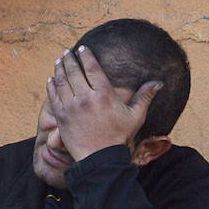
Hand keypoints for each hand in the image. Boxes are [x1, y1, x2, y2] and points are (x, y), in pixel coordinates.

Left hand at [45, 47, 161, 161]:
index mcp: (104, 94)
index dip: (85, 55)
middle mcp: (86, 97)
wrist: (101, 159)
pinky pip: (53, 96)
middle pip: (74, 71)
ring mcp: (71, 107)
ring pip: (61, 81)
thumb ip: (144, 97)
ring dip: (59, 68)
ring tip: (59, 60)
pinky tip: (51, 79)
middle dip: (69, 59)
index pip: (91, 67)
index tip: (82, 49)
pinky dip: (51, 85)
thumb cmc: (119, 137)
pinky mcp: (61, 117)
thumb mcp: (135, 116)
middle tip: (67, 52)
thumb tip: (158, 83)